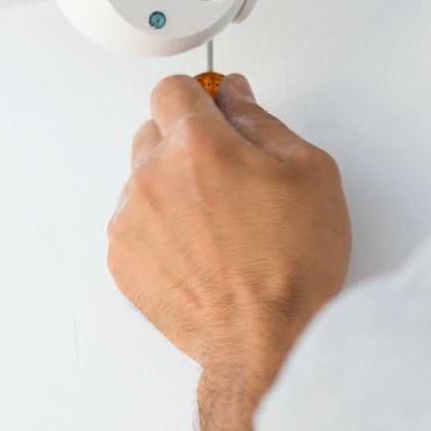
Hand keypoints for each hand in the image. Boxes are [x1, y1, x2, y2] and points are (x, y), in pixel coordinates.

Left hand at [108, 73, 351, 378]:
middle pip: (152, 131)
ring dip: (171, 188)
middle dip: (186, 143)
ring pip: (142, 180)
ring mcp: (130, 221)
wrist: (265, 341)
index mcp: (197, 145)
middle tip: (227, 177)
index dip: (199, 98)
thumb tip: (235, 97)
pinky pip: (134, 224)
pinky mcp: (122, 260)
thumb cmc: (292, 265)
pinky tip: (200, 252)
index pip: (172, 89)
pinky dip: (160, 230)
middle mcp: (152, 177)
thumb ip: (261, 121)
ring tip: (217, 226)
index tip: (216, 114)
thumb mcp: (309, 171)